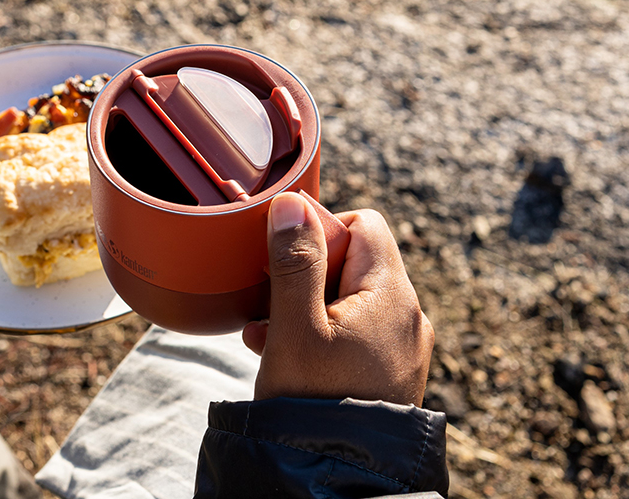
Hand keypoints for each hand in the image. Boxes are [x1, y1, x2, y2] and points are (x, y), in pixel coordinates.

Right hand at [242, 193, 433, 405]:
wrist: (337, 478)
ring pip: (347, 297)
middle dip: (305, 271)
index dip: (320, 229)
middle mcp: (406, 315)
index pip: (362, 224)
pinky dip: (318, 331)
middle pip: (354, 260)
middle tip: (271, 297)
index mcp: (392, 295)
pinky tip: (280, 350)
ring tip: (268, 330)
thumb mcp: (295, 326)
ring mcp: (399, 346)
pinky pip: (352, 331)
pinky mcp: (386, 370)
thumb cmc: (316, 402)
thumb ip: (295, 261)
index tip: (285, 259)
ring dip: (305, 304)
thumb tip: (292, 203)